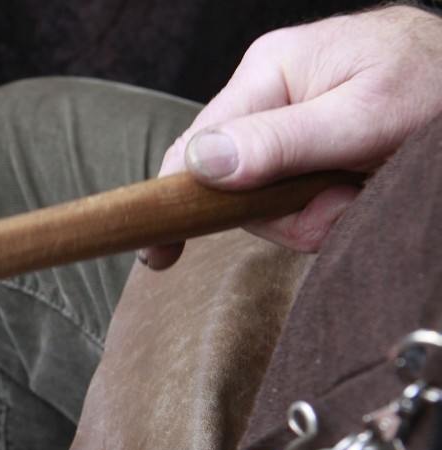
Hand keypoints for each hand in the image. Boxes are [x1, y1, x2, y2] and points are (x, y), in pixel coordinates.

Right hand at [140, 6, 441, 269]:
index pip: (197, 145)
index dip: (177, 200)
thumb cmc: (440, 82)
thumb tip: (203, 164)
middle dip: (287, 213)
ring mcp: (290, 124)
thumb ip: (283, 142)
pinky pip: (297, 200)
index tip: (157, 255)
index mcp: (270, 72)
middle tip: (343, 202)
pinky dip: (331, 210)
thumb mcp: (367, 116)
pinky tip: (362, 190)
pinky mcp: (310, 148)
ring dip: (317, 215)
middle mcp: (270, 96)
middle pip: (234, 186)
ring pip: (268, 203)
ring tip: (364, 189)